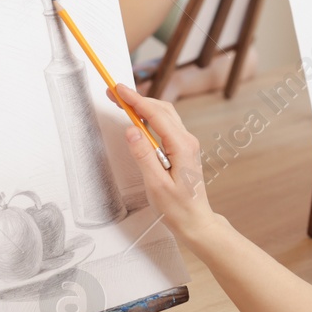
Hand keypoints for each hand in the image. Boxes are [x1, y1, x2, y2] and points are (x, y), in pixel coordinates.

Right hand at [110, 82, 217, 245]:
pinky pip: (166, 125)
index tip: (118, 90)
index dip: (135, 100)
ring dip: (144, 106)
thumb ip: (143, 155)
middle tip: (115, 94)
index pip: (155, 115)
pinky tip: (139, 118)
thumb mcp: (156, 184)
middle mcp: (187, 141)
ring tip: (123, 102)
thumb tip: (131, 131)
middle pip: (161, 109)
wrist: (196, 221)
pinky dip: (150, 116)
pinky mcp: (182, 149)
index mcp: (182, 146)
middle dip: (137, 99)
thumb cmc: (178, 207)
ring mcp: (186, 144)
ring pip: (164, 115)